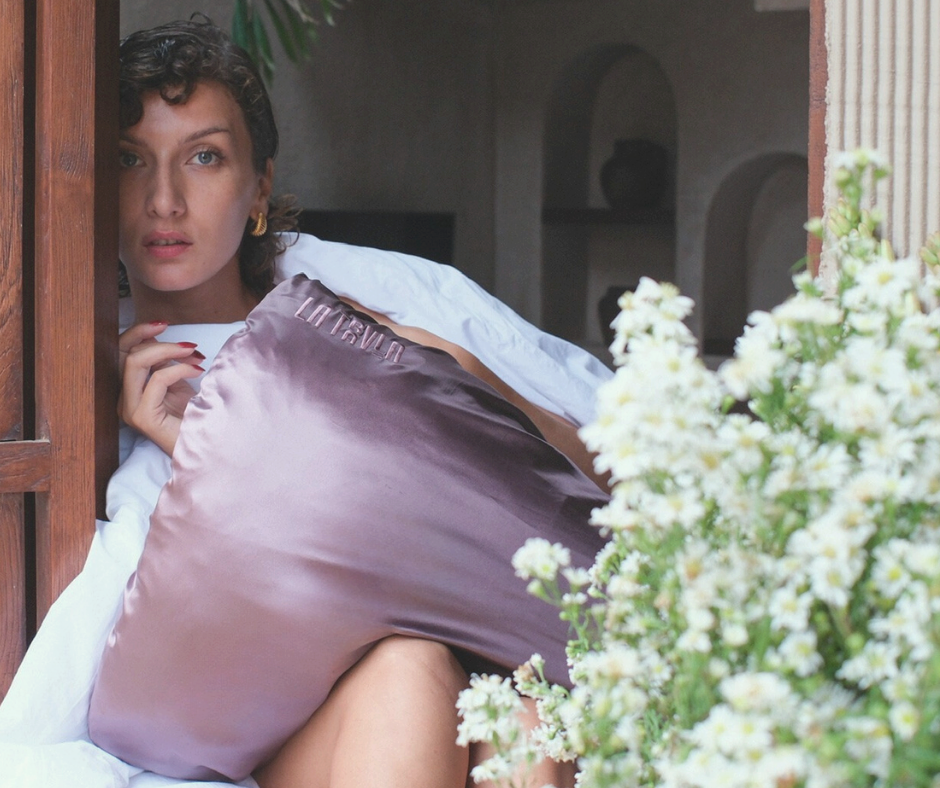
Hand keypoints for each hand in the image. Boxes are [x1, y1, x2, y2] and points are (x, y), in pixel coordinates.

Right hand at [119, 322, 204, 455]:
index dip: (138, 333)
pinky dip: (179, 369)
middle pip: (124, 354)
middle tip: (186, 342)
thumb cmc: (196, 416)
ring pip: (135, 362)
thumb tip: (163, 340)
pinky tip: (198, 371)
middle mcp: (123, 399)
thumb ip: (165, 363)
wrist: (209, 446)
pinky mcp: (142, 417)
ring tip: (195, 353)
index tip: (163, 324)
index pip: (121, 352)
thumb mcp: (178, 382)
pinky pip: (156, 380)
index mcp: (129, 390)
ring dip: (168, 351)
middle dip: (154, 339)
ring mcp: (130, 409)